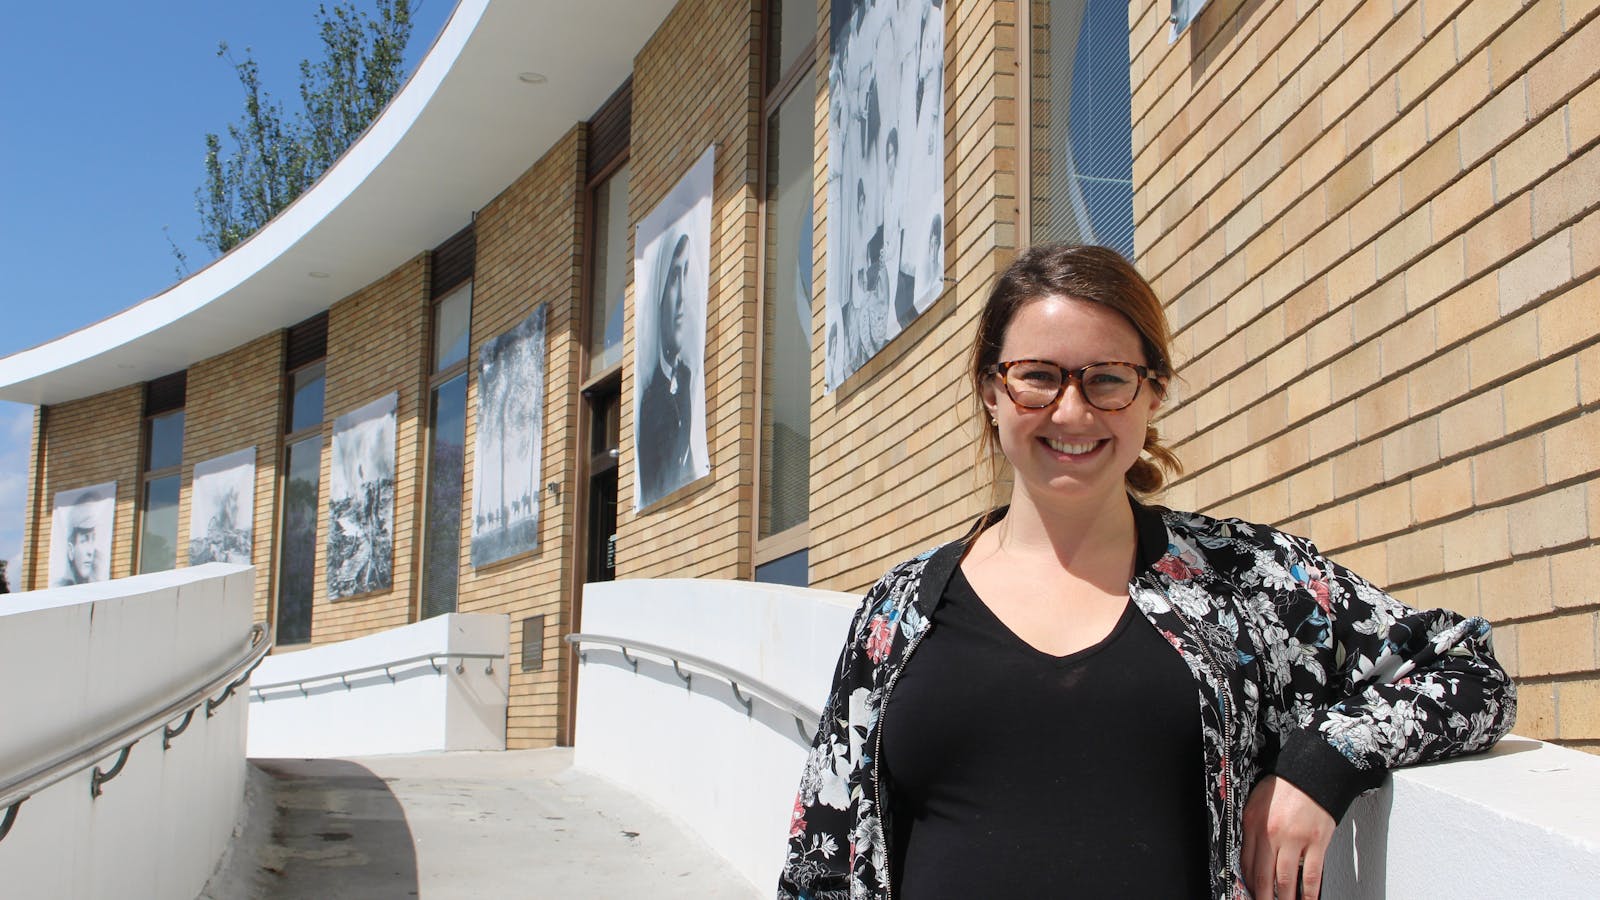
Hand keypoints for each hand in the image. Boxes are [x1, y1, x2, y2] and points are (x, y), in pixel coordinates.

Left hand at [1240, 775, 1335, 899]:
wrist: (1313, 771)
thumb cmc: (1286, 787)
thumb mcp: (1257, 803)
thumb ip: (1252, 829)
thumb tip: (1250, 857)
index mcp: (1254, 823)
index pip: (1246, 863)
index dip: (1247, 884)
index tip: (1250, 893)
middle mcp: (1272, 833)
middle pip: (1263, 876)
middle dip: (1262, 898)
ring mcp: (1295, 839)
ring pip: (1286, 880)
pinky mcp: (1317, 841)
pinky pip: (1312, 874)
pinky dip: (1309, 893)